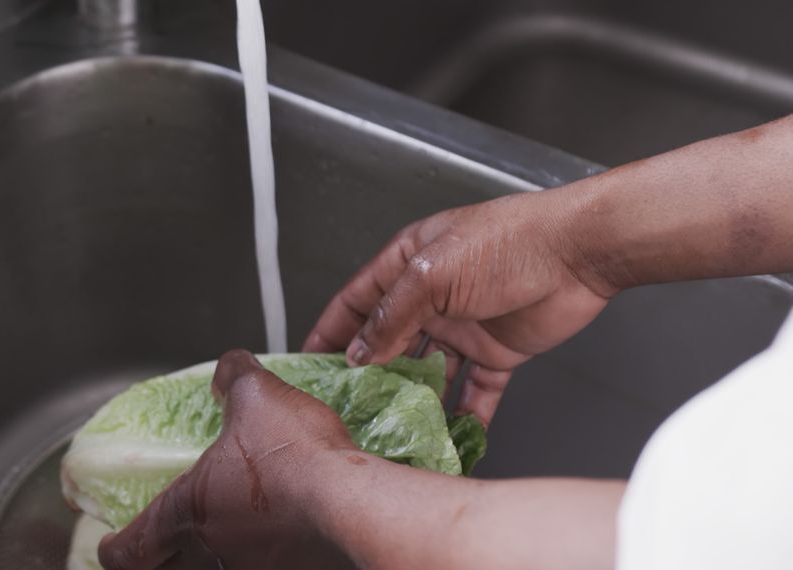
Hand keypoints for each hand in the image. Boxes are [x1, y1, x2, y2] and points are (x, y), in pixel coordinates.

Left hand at [98, 350, 357, 569]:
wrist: (351, 505)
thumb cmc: (294, 455)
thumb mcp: (258, 396)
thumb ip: (235, 378)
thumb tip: (227, 371)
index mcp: (188, 511)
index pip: (130, 550)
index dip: (115, 548)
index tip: (112, 545)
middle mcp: (213, 553)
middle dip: (156, 563)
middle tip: (159, 549)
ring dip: (210, 557)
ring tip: (222, 539)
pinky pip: (261, 569)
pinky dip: (259, 557)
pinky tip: (276, 539)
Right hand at [303, 192, 612, 424]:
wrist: (579, 252)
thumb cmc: (507, 242)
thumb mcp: (434, 274)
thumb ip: (392, 315)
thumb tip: (359, 353)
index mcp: (408, 266)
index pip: (356, 302)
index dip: (330, 331)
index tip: (308, 363)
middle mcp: (431, 297)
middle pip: (388, 341)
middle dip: (368, 374)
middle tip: (347, 407)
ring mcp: (464, 326)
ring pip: (428, 371)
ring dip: (414, 399)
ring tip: (394, 429)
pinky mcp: (498, 350)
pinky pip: (475, 388)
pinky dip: (466, 412)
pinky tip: (453, 435)